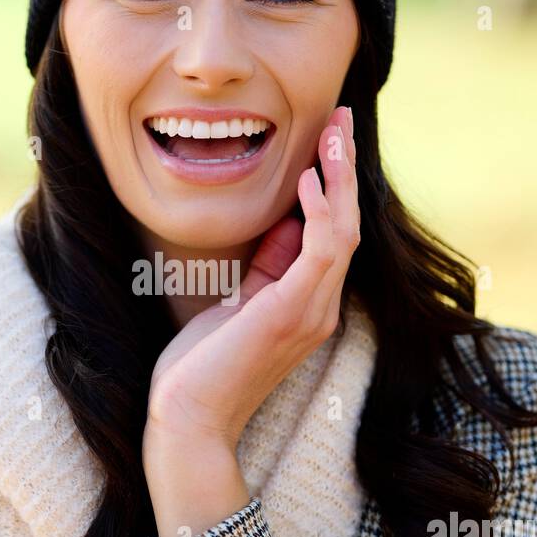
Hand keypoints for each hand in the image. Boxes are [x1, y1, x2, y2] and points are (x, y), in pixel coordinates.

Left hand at [145, 104, 359, 453]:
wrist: (188, 419)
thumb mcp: (237, 301)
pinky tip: (309, 179)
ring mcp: (311, 311)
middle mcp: (320, 307)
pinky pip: (322, 250)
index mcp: (308, 304)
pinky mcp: (291, 312)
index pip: (334, 233)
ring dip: (340, 177)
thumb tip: (286, 219)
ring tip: (333, 132)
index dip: (334, 184)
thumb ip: (267, 265)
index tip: (328, 139)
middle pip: (348, 223)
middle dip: (345, 168)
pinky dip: (320, 211)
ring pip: (343, 230)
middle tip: (342, 118)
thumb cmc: (202, 365)